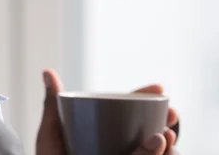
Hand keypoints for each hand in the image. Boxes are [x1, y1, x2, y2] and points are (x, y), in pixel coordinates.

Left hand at [35, 70, 179, 154]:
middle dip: (165, 122)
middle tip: (170, 117)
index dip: (145, 98)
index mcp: (103, 132)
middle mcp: (119, 149)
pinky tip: (164, 153)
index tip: (159, 89)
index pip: (129, 111)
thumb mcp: (51, 136)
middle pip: (149, 132)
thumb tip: (47, 71)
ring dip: (166, 148)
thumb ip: (52, 107)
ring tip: (165, 140)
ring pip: (154, 153)